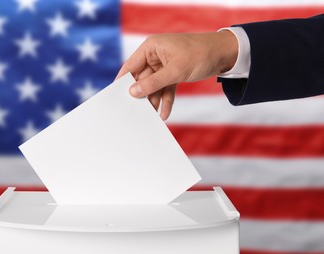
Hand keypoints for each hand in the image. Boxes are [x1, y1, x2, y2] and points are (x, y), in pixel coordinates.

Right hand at [116, 31, 237, 119]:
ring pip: (154, 86)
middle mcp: (155, 56)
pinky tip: (164, 114)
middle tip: (138, 112)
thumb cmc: (200, 54)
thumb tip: (133, 92)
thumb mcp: (175, 71)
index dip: (123, 81)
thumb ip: (153, 83)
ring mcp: (164, 65)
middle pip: (143, 79)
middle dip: (143, 95)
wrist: (225, 54)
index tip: (116, 96)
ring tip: (152, 117)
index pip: (131, 66)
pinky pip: (166, 89)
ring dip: (155, 100)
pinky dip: (166, 100)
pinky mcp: (174, 73)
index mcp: (151, 48)